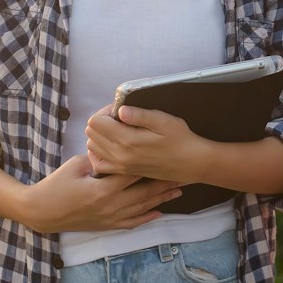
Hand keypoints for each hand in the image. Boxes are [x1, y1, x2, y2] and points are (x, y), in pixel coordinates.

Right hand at [17, 153, 182, 232]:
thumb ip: (99, 160)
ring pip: (141, 209)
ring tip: (178, 192)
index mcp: (103, 189)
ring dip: (160, 200)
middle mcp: (111, 205)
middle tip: (183, 175)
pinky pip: (131, 223)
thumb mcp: (76, 166)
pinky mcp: (106, 225)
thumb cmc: (56, 185)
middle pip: (144, 193)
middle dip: (164, 184)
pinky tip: (159, 213)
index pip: (134, 174)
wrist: (42, 212)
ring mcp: (110, 218)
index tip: (167, 158)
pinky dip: (146, 218)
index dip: (152, 165)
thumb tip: (115, 152)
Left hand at [85, 103, 207, 181]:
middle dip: (101, 121)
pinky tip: (113, 144)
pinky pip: (99, 162)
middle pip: (91, 133)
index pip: (96, 121)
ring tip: (118, 130)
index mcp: (127, 140)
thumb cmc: (180, 140)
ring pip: (92, 146)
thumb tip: (120, 110)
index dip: (105, 111)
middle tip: (119, 118)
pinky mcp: (123, 171)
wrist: (191, 163)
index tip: (120, 110)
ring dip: (100, 135)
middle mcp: (119, 155)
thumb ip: (139, 115)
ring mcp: (120, 165)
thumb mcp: (164, 121)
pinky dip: (100, 151)